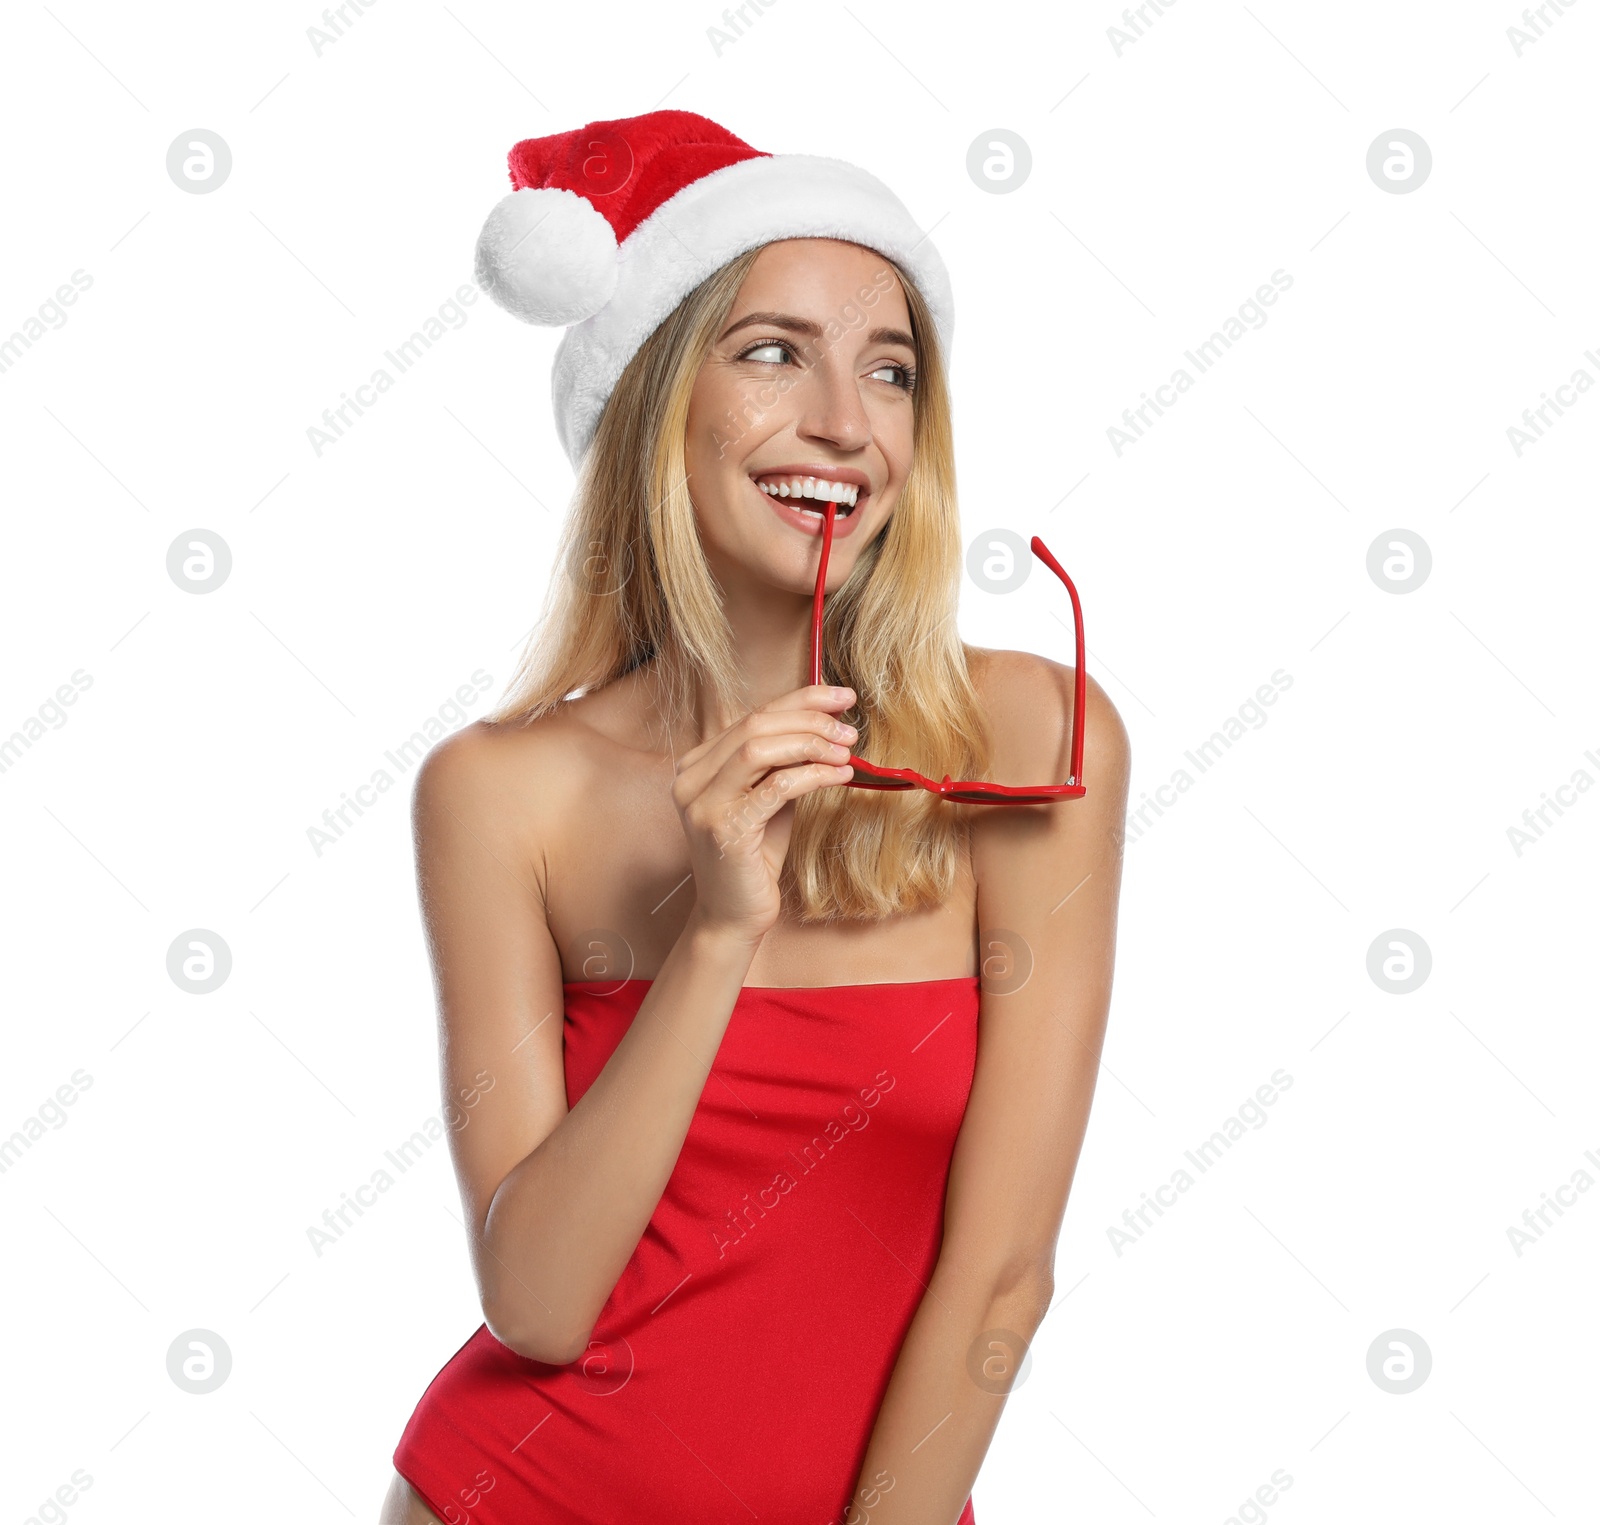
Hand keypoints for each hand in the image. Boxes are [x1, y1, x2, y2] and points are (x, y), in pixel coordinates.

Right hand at [671, 683, 858, 943]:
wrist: (734, 916)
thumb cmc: (755, 857)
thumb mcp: (770, 799)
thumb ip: (786, 762)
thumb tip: (828, 721)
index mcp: (698, 764)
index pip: (753, 716)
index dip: (801, 699)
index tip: (842, 697)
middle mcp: (691, 778)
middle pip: (755, 725)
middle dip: (810, 719)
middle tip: (850, 728)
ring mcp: (702, 803)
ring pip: (758, 749)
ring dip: (810, 744)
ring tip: (847, 750)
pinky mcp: (723, 829)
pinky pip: (775, 787)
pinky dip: (812, 775)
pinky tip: (840, 775)